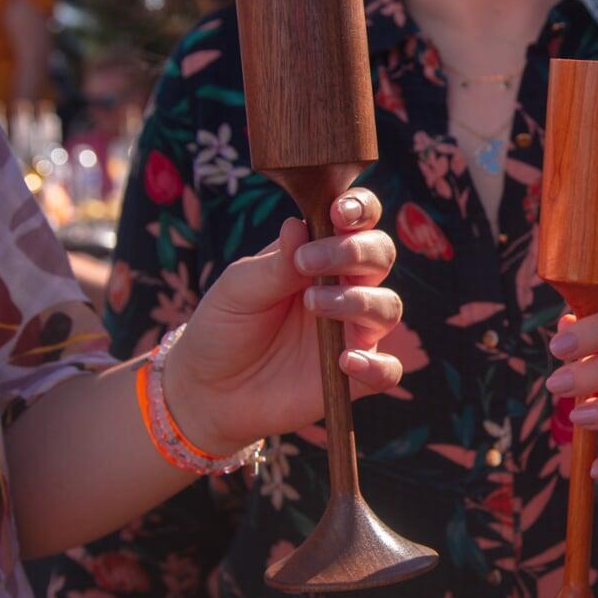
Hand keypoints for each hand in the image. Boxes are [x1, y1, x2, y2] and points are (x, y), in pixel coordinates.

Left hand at [163, 188, 404, 453]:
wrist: (209, 389)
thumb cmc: (224, 326)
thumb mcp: (238, 288)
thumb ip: (274, 263)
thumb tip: (298, 225)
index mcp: (319, 254)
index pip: (357, 219)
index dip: (360, 209)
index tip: (338, 213)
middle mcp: (345, 287)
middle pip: (381, 255)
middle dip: (355, 252)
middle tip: (308, 263)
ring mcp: (354, 331)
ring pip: (388, 307)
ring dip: (358, 300)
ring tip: (313, 306)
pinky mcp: (357, 375)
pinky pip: (389, 369)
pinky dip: (377, 364)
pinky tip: (347, 361)